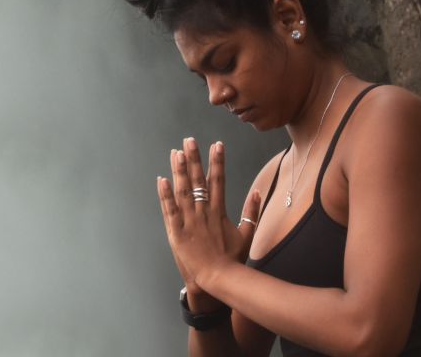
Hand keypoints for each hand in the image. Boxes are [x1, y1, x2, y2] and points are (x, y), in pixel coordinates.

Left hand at [156, 138, 261, 293]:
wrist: (219, 279)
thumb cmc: (232, 259)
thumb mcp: (246, 234)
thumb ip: (252, 212)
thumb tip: (258, 192)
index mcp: (219, 211)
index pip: (218, 180)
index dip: (217, 161)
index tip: (216, 144)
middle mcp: (203, 212)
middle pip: (198, 180)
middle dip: (194, 158)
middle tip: (189, 140)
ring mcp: (189, 221)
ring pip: (183, 190)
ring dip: (179, 170)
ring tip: (176, 152)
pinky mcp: (177, 231)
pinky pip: (170, 209)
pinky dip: (165, 194)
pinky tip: (162, 179)